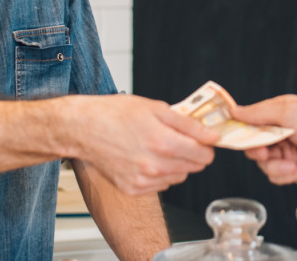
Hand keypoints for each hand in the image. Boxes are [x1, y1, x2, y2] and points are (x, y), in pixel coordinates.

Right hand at [67, 94, 219, 195]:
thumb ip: (188, 123)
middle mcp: (154, 165)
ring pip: (179, 176)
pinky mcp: (133, 189)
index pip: (204, 154)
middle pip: (195, 167)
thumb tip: (212, 135)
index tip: (204, 137)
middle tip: (179, 138)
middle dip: (193, 152)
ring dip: (178, 163)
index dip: (207, 144)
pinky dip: (161, 172)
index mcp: (163, 142)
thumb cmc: (116, 114)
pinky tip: (148, 157)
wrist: (84, 129)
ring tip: (159, 145)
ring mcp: (143, 180)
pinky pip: (162, 184)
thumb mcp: (156, 108)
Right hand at [231, 95, 296, 197]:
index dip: (242, 126)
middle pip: (253, 141)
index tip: (230, 133)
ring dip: (278, 165)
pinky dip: (287, 174)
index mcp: (284, 111)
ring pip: (263, 162)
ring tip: (294, 164)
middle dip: (258, 149)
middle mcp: (284, 131)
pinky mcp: (292, 171)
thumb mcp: (291, 114)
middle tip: (265, 152)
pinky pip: (274, 175)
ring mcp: (288, 152)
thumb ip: (260, 113)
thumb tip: (235, 111)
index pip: (253, 116)